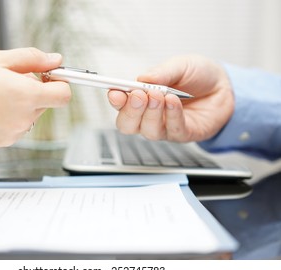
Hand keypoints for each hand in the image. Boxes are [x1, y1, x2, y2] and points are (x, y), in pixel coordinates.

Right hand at [0, 48, 70, 149]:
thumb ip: (33, 59)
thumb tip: (55, 60)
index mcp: (26, 96)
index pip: (64, 96)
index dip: (60, 84)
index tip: (50, 78)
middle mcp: (23, 119)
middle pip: (45, 104)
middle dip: (33, 91)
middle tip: (8, 81)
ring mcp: (12, 134)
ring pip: (29, 116)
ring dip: (20, 106)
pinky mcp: (0, 143)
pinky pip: (14, 128)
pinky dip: (7, 119)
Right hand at [107, 54, 233, 141]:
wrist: (225, 86)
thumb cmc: (198, 75)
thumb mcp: (180, 65)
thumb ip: (162, 72)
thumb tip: (143, 78)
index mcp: (142, 97)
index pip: (121, 104)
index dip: (115, 100)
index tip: (114, 92)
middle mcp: (149, 115)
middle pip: (127, 125)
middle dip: (130, 111)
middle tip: (138, 95)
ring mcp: (165, 127)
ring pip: (147, 131)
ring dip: (151, 114)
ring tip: (159, 95)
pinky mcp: (183, 134)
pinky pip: (172, 130)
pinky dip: (171, 115)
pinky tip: (173, 102)